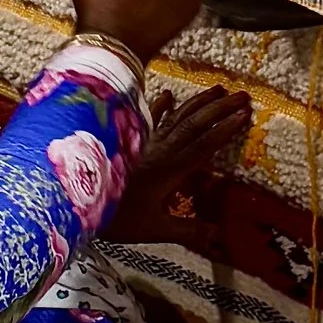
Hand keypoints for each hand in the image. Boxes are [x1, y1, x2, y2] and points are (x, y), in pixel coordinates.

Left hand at [107, 86, 251, 242]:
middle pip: (194, 125)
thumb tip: (217, 234)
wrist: (77, 202)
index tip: (244, 115)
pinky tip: (167, 93)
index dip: (225, 130)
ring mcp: (144, 144)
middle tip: (242, 96)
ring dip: (198, 102)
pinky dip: (159, 106)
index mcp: (170, 171)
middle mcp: (160, 151)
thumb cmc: (117, 219)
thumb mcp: (154, 230)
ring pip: (176, 117)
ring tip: (218, 89)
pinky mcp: (129, 142)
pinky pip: (147, 119)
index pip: (204, 146)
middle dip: (220, 109)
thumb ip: (186, 230)